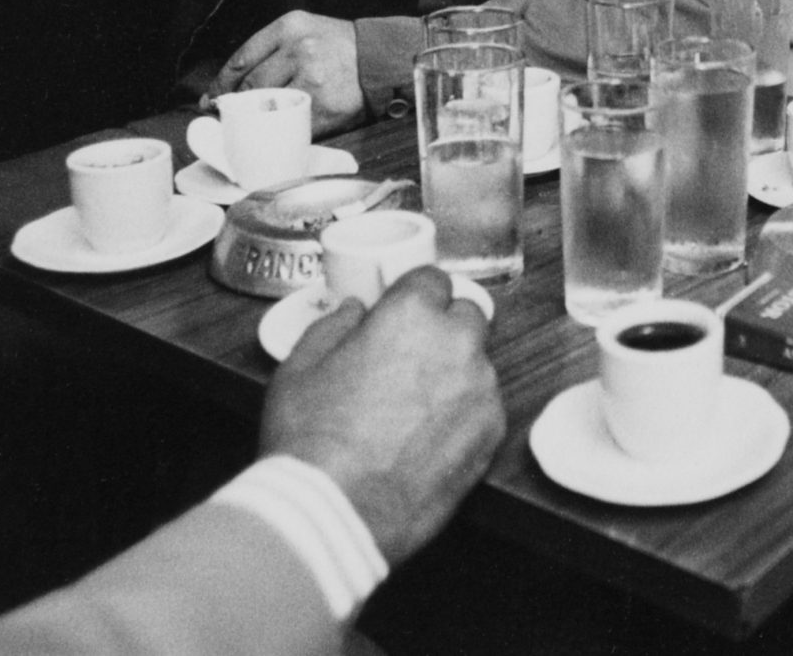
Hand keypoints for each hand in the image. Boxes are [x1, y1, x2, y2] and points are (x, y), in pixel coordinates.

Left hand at [209, 11, 365, 134]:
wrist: (384, 58)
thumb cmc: (341, 47)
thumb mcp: (305, 30)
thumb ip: (272, 50)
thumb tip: (231, 85)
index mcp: (289, 28)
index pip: (241, 60)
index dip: (221, 85)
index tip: (213, 99)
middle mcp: (299, 50)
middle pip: (250, 85)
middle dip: (237, 104)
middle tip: (233, 115)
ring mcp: (313, 80)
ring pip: (268, 106)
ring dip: (258, 119)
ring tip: (257, 123)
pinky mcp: (325, 107)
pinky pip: (293, 124)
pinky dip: (284, 131)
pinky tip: (282, 131)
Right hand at [260, 265, 503, 565]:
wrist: (336, 512)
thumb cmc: (310, 439)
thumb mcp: (299, 367)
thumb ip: (333, 326)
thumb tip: (354, 311)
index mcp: (412, 314)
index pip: (432, 280)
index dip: (413, 297)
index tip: (400, 316)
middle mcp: (457, 342)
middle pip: (465, 316)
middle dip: (442, 330)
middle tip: (408, 361)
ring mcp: (481, 388)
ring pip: (477, 364)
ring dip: (454, 375)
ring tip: (413, 411)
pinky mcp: (492, 433)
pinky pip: (484, 408)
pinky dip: (464, 416)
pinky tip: (428, 441)